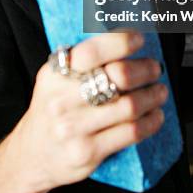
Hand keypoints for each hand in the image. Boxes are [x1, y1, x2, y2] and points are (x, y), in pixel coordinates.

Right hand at [7, 32, 166, 192]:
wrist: (32, 154)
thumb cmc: (52, 108)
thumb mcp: (55, 79)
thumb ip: (81, 60)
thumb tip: (124, 38)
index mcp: (54, 74)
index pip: (92, 51)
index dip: (121, 42)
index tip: (139, 38)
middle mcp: (61, 100)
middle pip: (118, 77)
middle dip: (145, 69)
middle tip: (155, 68)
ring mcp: (74, 128)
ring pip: (130, 106)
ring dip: (153, 95)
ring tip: (160, 91)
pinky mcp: (87, 152)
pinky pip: (130, 133)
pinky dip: (151, 122)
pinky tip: (156, 115)